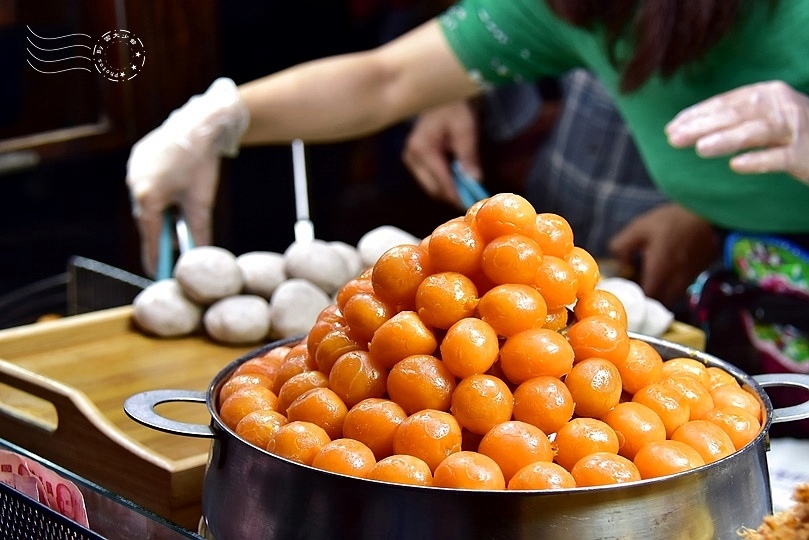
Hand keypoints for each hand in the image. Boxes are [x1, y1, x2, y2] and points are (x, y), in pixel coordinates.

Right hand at [126, 78, 248, 276]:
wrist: (200, 125)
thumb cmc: (201, 165)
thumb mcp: (202, 203)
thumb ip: (198, 232)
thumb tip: (201, 256)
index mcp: (148, 197)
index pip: (150, 237)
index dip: (155, 257)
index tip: (157, 274)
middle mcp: (134, 184)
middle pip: (146, 219)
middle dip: (159, 234)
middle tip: (170, 251)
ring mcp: (133, 169)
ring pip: (145, 201)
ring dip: (158, 212)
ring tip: (174, 216)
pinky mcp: (137, 157)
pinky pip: (144, 183)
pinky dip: (156, 193)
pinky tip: (168, 193)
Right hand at [402, 100, 481, 206]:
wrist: (440, 95)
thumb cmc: (454, 107)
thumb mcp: (466, 129)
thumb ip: (469, 156)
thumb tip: (476, 180)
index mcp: (422, 148)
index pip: (441, 180)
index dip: (457, 194)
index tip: (472, 204)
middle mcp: (411, 157)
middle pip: (434, 188)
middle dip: (454, 195)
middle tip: (473, 199)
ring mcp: (410, 160)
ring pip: (431, 187)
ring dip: (450, 190)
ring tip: (468, 189)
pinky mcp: (414, 161)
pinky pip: (430, 180)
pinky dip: (445, 183)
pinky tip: (459, 180)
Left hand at [609, 203, 719, 306]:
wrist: (709, 213)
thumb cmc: (672, 220)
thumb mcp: (639, 228)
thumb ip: (622, 247)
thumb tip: (620, 263)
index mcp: (659, 271)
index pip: (645, 299)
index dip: (634, 298)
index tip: (627, 288)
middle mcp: (675, 280)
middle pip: (658, 302)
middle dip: (647, 297)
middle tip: (637, 282)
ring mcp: (688, 279)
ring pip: (670, 297)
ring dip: (660, 291)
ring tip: (650, 275)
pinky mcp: (697, 274)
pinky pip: (680, 288)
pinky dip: (671, 285)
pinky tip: (665, 269)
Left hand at [666, 80, 808, 182]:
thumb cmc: (793, 133)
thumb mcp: (764, 119)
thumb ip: (734, 120)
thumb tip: (690, 129)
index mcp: (767, 94)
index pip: (726, 102)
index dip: (697, 114)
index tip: (671, 128)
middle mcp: (782, 106)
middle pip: (737, 114)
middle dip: (702, 125)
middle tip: (674, 138)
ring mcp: (796, 129)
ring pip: (757, 132)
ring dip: (727, 139)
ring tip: (700, 149)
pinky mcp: (805, 154)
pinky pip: (780, 157)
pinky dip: (759, 160)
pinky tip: (737, 166)